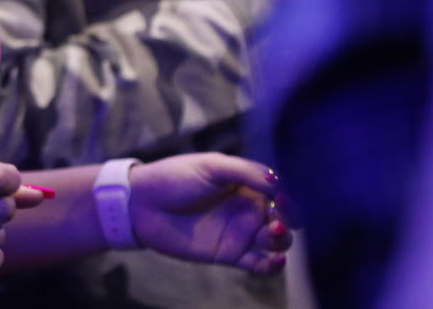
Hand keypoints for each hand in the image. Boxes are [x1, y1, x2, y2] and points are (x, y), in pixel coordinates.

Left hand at [128, 153, 291, 274]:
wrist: (142, 204)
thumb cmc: (174, 177)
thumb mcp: (210, 166)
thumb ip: (244, 173)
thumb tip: (277, 184)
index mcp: (245, 183)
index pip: (278, 190)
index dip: (287, 195)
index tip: (280, 198)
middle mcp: (247, 207)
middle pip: (283, 217)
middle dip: (290, 218)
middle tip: (278, 217)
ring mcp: (239, 232)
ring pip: (275, 240)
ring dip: (283, 240)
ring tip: (273, 233)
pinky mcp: (229, 254)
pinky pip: (259, 264)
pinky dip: (273, 266)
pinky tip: (276, 260)